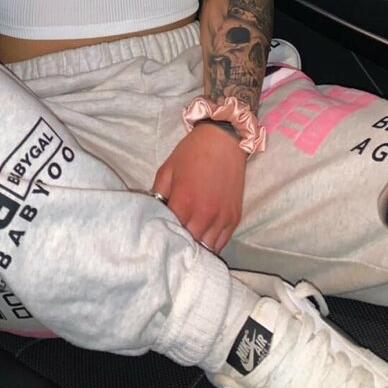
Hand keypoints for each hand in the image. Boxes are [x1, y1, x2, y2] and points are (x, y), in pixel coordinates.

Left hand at [152, 123, 247, 252]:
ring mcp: (222, 218)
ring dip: (195, 247)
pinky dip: (211, 243)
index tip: (157, 235)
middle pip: (189, 244)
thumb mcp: (167, 169)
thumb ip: (158, 194)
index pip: (171, 232)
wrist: (224, 140)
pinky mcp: (235, 218)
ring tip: (186, 242)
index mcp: (185, 202)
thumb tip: (152, 213)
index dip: (163, 235)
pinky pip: (222, 242)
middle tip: (171, 240)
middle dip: (178, 244)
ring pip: (206, 248)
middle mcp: (205, 214)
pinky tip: (202, 238)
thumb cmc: (192, 152)